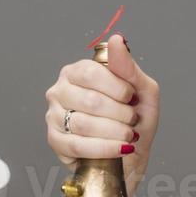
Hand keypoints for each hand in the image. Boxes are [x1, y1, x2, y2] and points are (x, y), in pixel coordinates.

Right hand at [45, 32, 159, 195]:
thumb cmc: (135, 122)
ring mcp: (53, 116)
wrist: (131, 157)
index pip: (91, 72)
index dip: (117, 87)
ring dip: (114, 131)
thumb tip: (117, 40)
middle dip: (120, 114)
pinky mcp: (55, 141)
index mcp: (77, 72)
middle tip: (132, 120)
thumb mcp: (142, 91)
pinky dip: (104, 148)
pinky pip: (77, 145)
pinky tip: (120, 148)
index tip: (132, 98)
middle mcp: (60, 90)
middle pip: (90, 100)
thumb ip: (129, 67)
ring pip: (83, 124)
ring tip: (128, 135)